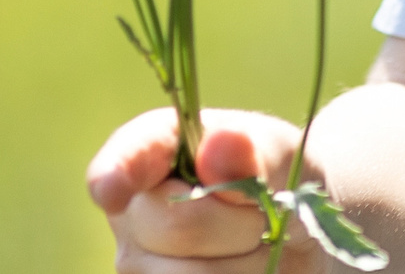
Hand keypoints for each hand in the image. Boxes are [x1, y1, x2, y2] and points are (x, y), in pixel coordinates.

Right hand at [89, 107, 322, 271]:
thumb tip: (221, 143)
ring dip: (252, 263)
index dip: (115, 172)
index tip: (112, 190)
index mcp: (153, 149)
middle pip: (180, 226)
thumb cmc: (275, 177)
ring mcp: (139, 265)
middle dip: (243, 223)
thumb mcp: (277, 153)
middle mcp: (132, 209)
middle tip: (262, 212)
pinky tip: (246, 268)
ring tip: (257, 242)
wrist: (292, 233)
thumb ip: (252, 150)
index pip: (125, 159)